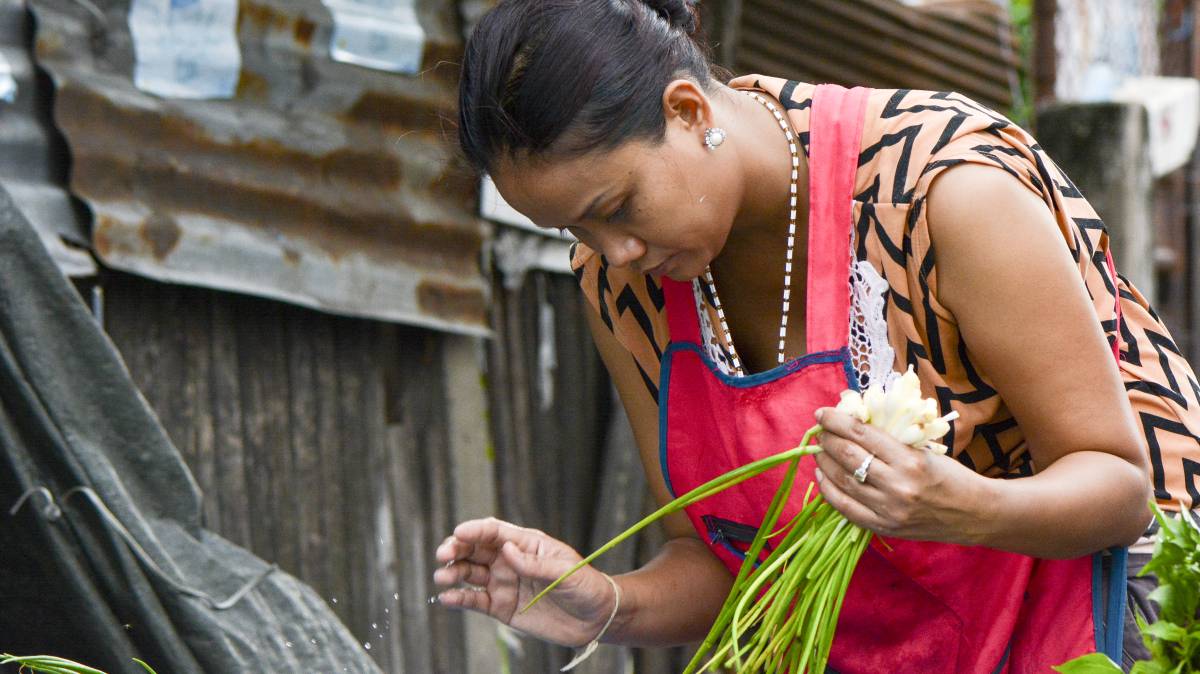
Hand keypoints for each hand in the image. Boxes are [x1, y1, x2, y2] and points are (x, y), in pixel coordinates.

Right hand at [433, 517, 618, 646]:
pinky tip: (447, 598)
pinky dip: (459, 599)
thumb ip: (535, 563)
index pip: (495, 531)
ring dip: (453, 572)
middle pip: (476, 549)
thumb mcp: (565, 571)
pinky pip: (475, 601)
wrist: (595, 618)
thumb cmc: (585, 585)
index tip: (459, 532)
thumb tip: (507, 552)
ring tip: (442, 576)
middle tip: (444, 554)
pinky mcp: (501, 607)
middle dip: (456, 548)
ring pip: (470, 574)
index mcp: (526, 544)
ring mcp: (504, 583)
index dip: (475, 530)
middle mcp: (510, 560)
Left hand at [812, 408, 993, 543]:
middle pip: (848, 457)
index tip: (822, 413)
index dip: (837, 421)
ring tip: (818, 451)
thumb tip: (852, 424)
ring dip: (824, 463)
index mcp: (910, 460)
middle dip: (827, 440)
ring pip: (843, 481)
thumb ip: (891, 441)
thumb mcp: (925, 450)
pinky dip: (829, 491)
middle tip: (819, 431)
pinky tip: (821, 477)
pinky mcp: (885, 527)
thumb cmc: (951, 476)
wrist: (976, 514)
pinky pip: (846, 508)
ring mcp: (889, 510)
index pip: (862, 434)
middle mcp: (898, 485)